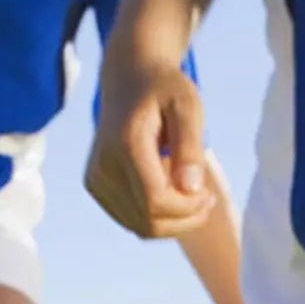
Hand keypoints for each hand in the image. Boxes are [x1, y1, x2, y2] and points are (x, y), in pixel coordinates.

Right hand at [86, 58, 213, 239]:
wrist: (129, 76)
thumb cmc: (165, 89)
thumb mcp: (188, 106)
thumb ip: (191, 147)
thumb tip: (191, 189)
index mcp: (125, 143)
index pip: (156, 201)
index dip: (187, 210)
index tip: (209, 195)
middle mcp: (103, 165)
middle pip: (148, 222)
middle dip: (184, 220)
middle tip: (207, 199)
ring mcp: (95, 179)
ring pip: (140, 228)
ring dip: (173, 222)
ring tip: (193, 196)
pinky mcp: (96, 186)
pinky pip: (132, 221)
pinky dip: (157, 217)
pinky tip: (172, 192)